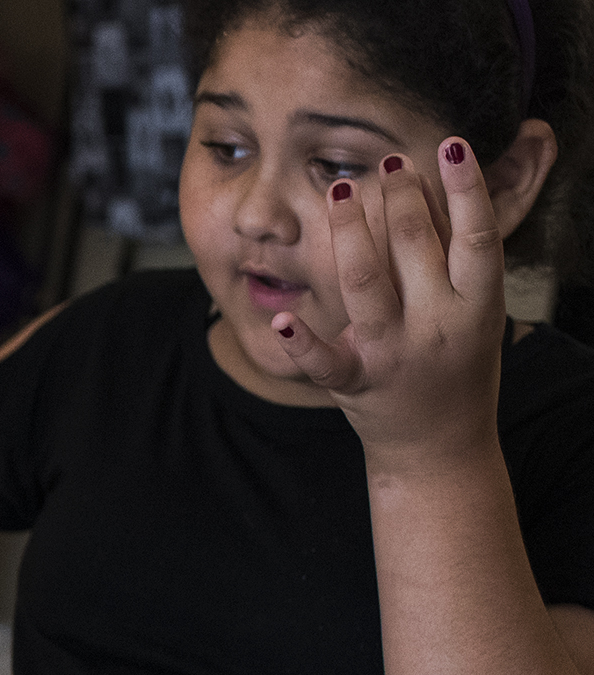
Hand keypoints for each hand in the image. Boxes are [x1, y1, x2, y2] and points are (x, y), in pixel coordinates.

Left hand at [273, 140, 502, 465]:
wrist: (440, 445)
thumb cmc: (456, 361)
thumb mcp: (475, 311)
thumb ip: (457, 258)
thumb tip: (436, 181)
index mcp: (477, 306)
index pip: (477, 237)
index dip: (466, 188)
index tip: (451, 145)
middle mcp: (437, 327)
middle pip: (417, 247)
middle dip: (401, 198)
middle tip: (389, 163)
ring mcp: (393, 354)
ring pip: (366, 284)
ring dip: (351, 233)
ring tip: (340, 190)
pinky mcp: (354, 381)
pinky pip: (323, 360)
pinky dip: (300, 341)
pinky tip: (282, 317)